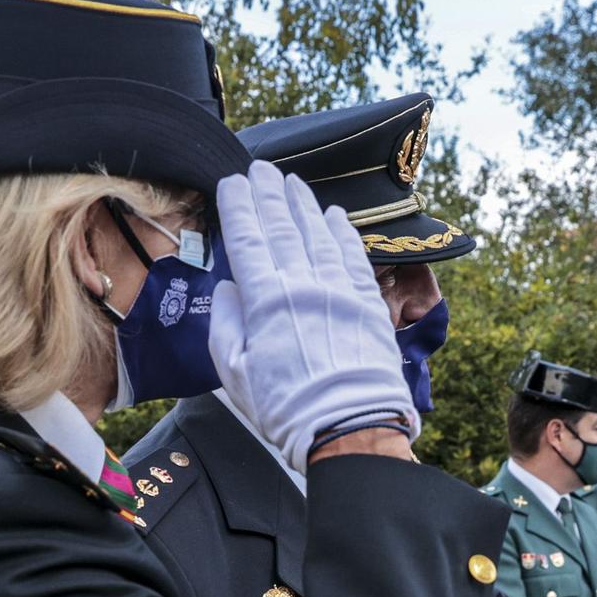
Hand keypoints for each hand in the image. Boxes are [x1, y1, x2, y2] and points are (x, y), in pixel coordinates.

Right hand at [208, 161, 418, 471]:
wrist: (349, 427)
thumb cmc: (286, 408)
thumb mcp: (235, 373)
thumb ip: (228, 324)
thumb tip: (231, 287)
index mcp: (265, 299)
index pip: (247, 239)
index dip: (239, 207)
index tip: (231, 182)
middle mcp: (303, 284)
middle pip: (283, 227)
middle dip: (269, 194)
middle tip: (261, 169)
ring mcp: (340, 290)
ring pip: (319, 234)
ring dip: (304, 205)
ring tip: (293, 182)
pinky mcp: (368, 302)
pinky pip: (353, 255)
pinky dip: (342, 232)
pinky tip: (334, 215)